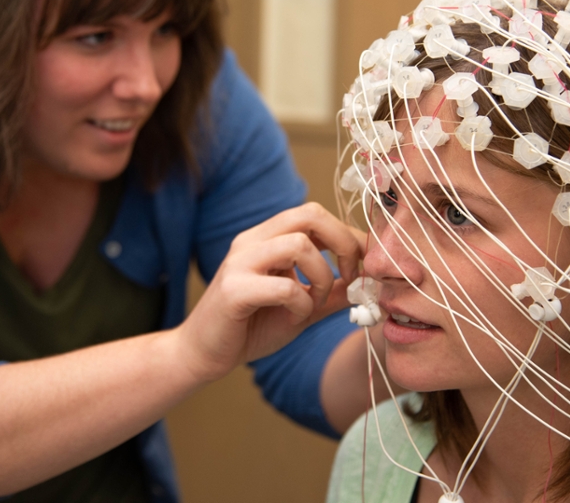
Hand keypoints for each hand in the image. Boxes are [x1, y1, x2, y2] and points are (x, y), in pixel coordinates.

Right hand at [174, 202, 363, 383]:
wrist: (202, 354)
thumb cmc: (250, 327)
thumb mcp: (301, 307)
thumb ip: (331, 293)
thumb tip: (368, 284)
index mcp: (267, 238)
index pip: (315, 216)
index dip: (349, 236)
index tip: (365, 266)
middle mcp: (252, 240)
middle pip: (310, 214)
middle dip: (343, 243)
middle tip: (352, 275)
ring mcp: (240, 262)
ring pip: (299, 244)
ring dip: (322, 278)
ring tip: (314, 303)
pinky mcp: (233, 289)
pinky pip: (284, 286)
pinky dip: (301, 304)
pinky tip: (293, 319)